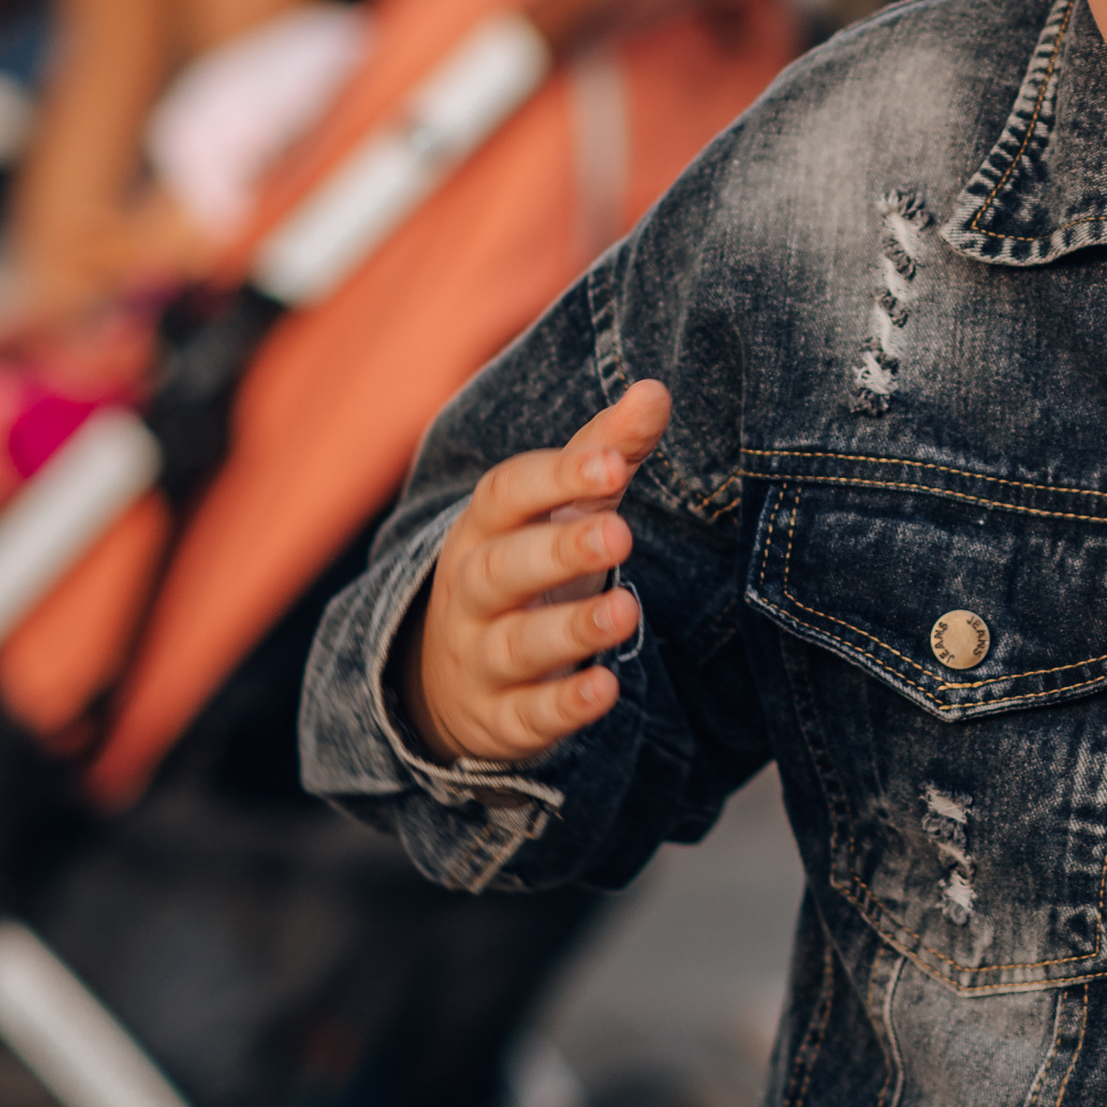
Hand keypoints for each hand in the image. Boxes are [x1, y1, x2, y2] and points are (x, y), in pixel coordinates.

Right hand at [398, 381, 670, 763]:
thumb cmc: (528, 564)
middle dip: (558, 550)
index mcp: (487, 526)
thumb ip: (607, 449)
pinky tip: (605, 689)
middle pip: (503, 567)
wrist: (452, 673)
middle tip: (619, 533)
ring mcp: (482, 656)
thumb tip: (655, 389)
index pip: (508, 492)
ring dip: (570, 628)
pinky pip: (527, 715)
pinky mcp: (502, 718)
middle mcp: (473, 589)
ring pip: (517, 643)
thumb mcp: (560, 506)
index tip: (613, 462)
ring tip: (626, 611)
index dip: (557, 476)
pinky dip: (563, 705)